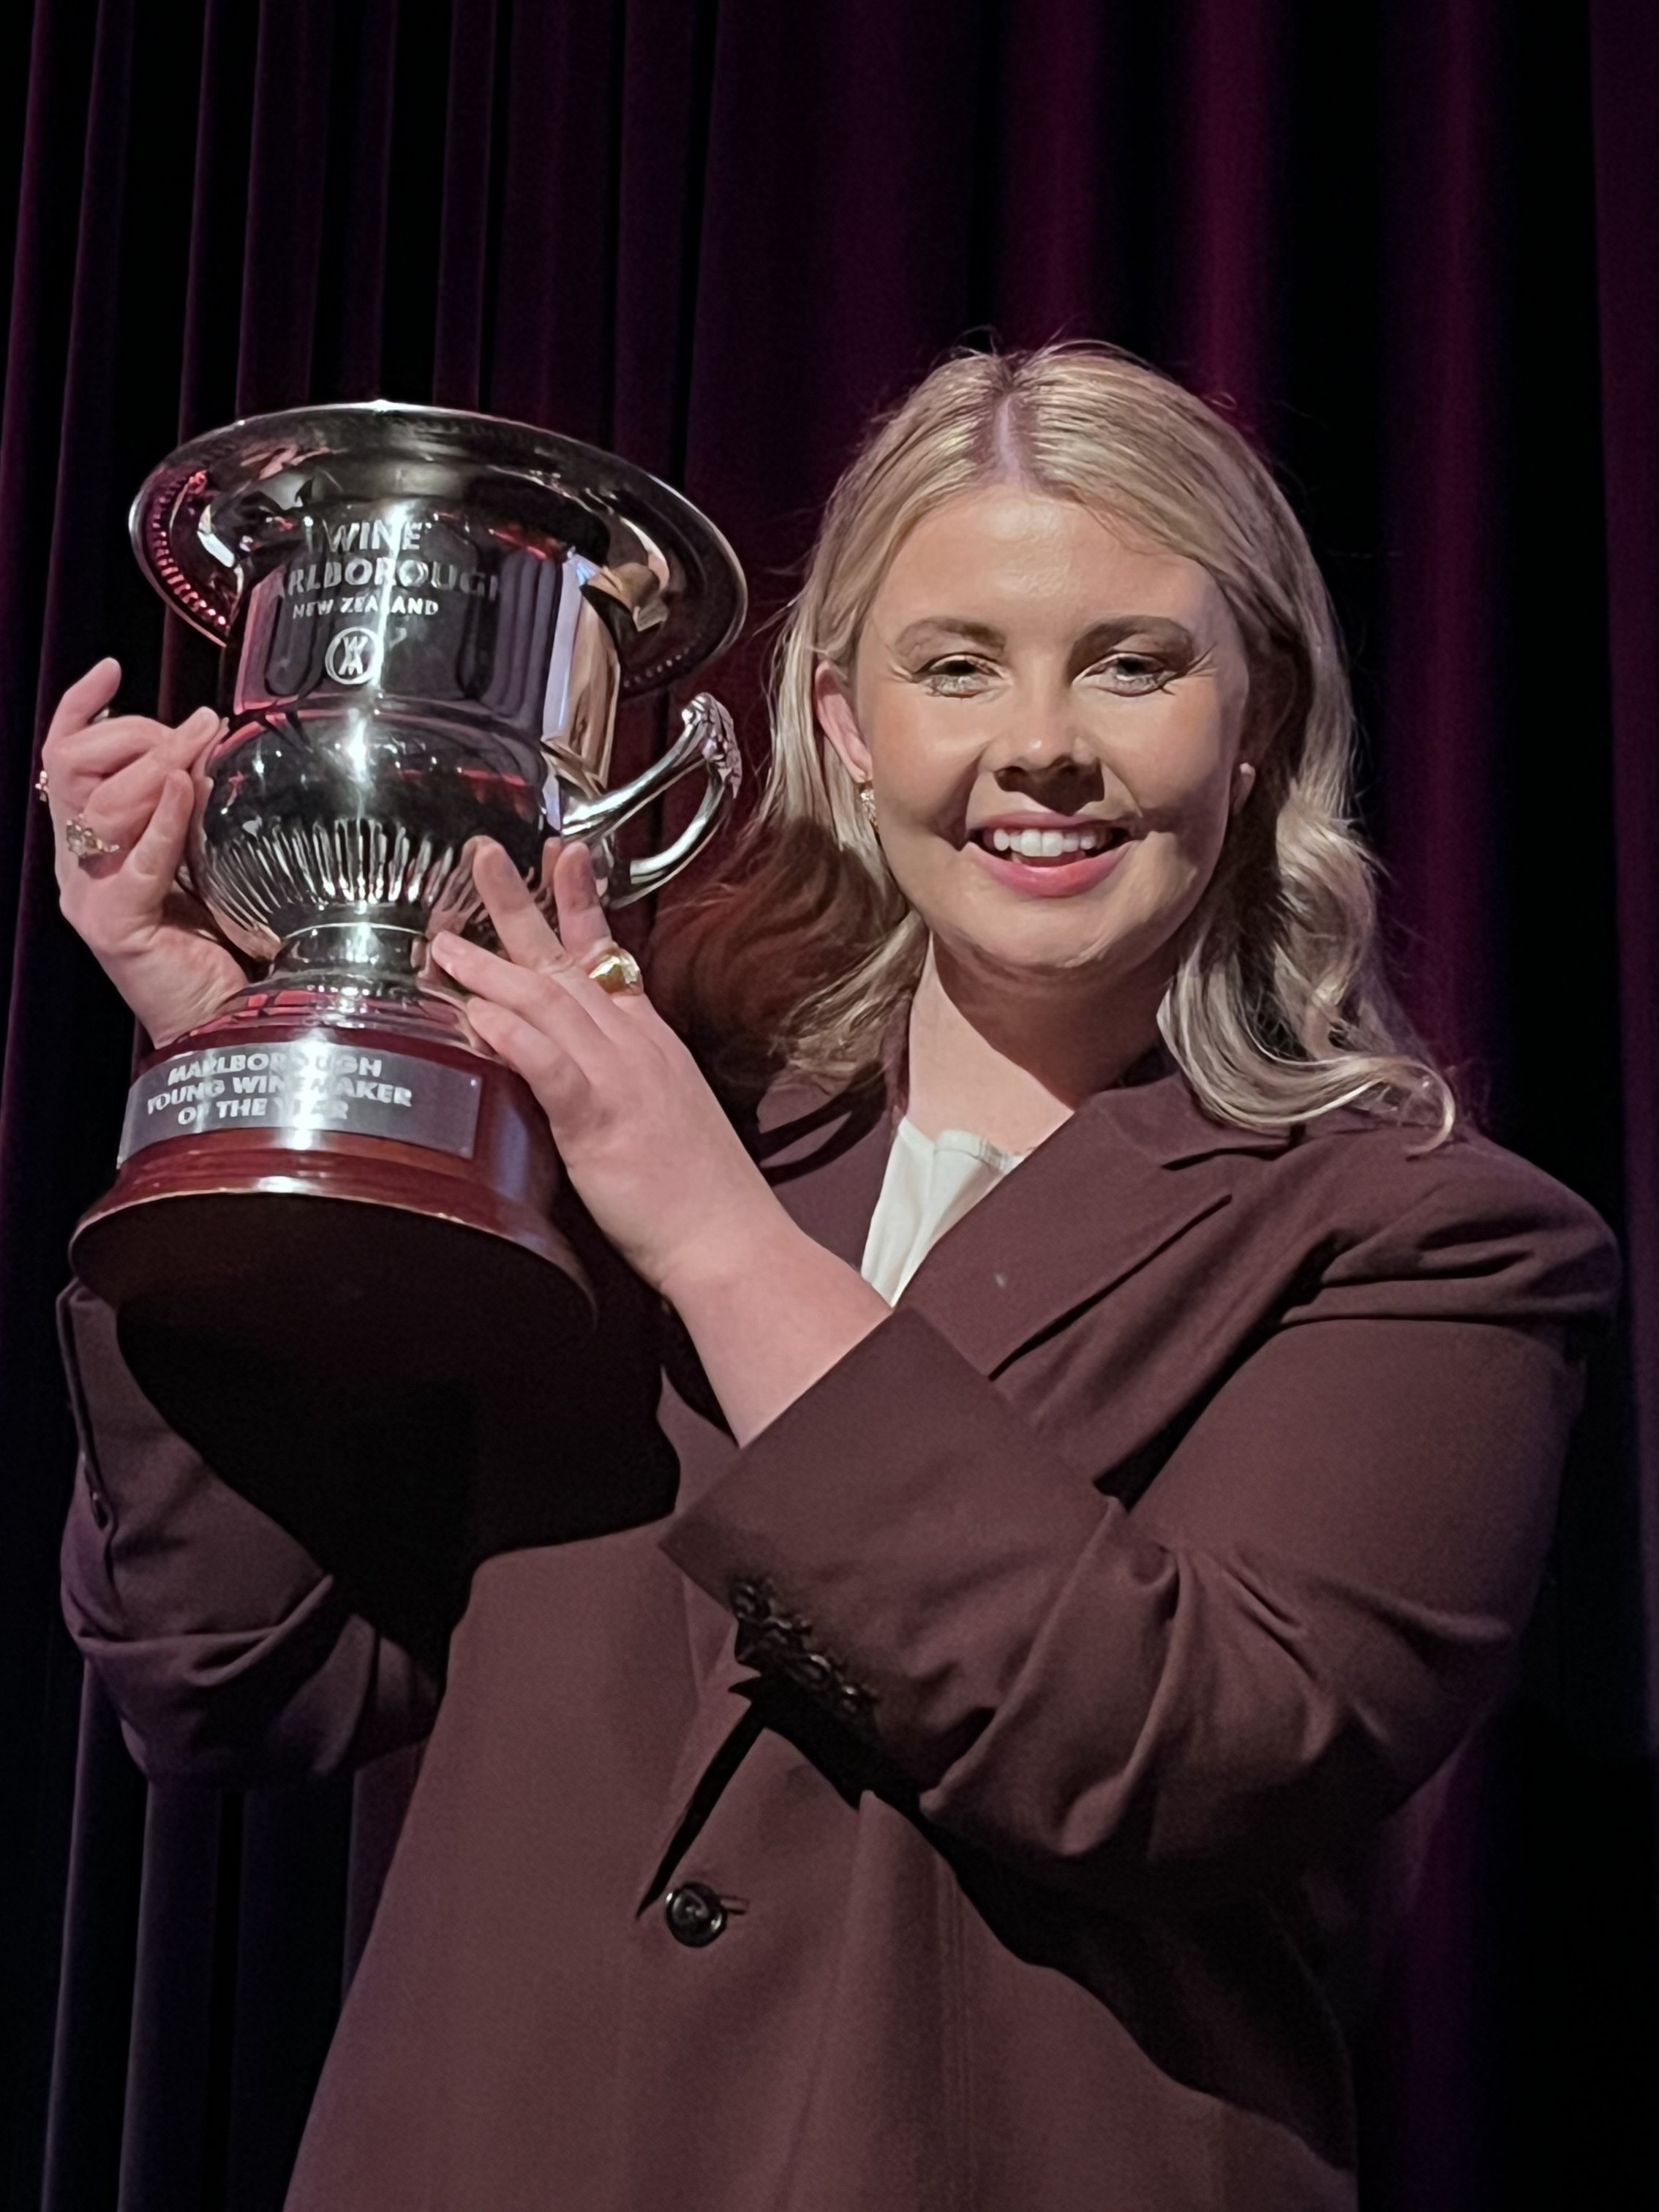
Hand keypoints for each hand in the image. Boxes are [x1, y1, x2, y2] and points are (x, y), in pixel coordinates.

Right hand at [41, 659, 244, 1045]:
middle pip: (74, 766)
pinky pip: (137, 861)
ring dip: (155, 764)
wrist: (229, 1020)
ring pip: (98, 802)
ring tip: (202, 750)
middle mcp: (79, 863)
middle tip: (196, 728)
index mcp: (94, 841)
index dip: (81, 708)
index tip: (112, 669)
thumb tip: (213, 747)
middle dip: (135, 733)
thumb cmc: (224, 942)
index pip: (65, 757)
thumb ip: (197, 809)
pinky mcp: (115, 925)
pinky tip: (188, 789)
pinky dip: (163, 820)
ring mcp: (89, 894)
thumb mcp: (209, 856)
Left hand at [429, 838, 785, 1302]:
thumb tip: (576, 1069)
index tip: (558, 856)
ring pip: (549, 1003)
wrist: (728, 1237)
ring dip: (491, 966)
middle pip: (566, 962)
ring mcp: (618, 1078)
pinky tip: (480, 1015)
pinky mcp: (600, 1121)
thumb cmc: (696, 1193)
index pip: (606, 958)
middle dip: (519, 905)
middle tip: (481, 855)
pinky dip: (514, 1036)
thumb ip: (616, 1083)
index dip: (577, 903)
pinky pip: (551, 1066)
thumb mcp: (660, 1116)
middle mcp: (633, 1047)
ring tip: (444, 941)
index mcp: (648, 1043)